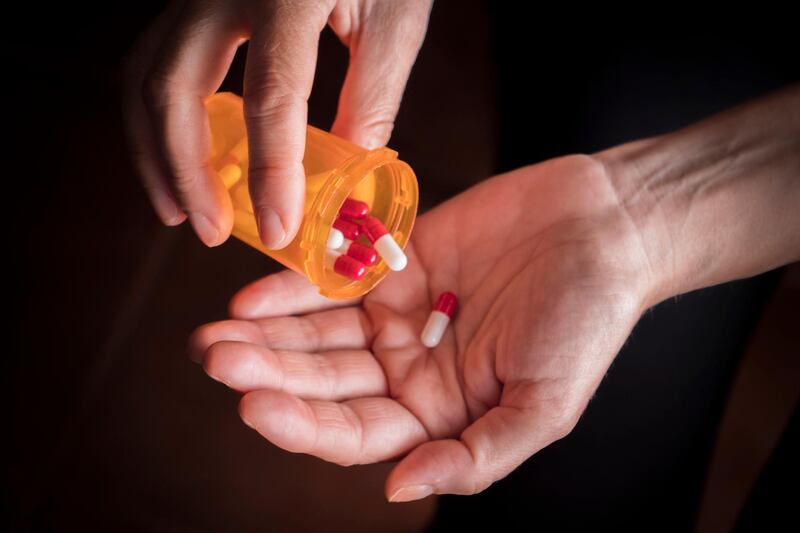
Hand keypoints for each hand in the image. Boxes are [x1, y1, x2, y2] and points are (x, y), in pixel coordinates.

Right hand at [123, 0, 431, 247]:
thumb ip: (370, 99)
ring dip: (154, 151)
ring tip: (176, 208)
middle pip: (175, 87)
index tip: (279, 230)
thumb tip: (346, 179)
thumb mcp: (394, 21)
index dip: (271, 173)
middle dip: (185, 170)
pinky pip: (156, 61)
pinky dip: (162, 119)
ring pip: (146, 74)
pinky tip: (184, 157)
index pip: (272, 97)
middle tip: (209, 231)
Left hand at [188, 155, 661, 500]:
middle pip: (324, 382)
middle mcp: (408, 369)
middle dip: (269, 374)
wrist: (607, 228)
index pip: (357, 433)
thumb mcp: (546, 405)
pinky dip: (296, 285)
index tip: (255, 407)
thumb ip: (476, 456)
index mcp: (439, 415)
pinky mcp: (394, 260)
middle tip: (217, 361)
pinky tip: (254, 293)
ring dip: (266, 335)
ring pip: (318, 333)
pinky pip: (335, 276)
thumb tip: (398, 490)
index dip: (303, 426)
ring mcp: (396, 314)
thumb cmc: (588, 321)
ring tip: (215, 335)